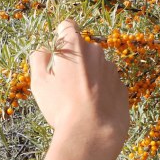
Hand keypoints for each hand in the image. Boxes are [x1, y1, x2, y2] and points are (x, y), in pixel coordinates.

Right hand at [29, 19, 129, 154]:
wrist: (92, 133)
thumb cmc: (62, 106)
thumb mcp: (39, 82)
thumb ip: (38, 59)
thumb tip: (44, 50)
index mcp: (74, 46)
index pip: (67, 27)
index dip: (60, 36)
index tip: (56, 52)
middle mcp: (96, 52)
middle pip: (82, 49)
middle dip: (74, 61)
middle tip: (63, 84)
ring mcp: (111, 69)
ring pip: (96, 67)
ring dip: (88, 76)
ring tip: (78, 101)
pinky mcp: (121, 86)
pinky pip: (107, 83)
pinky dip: (100, 91)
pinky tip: (92, 108)